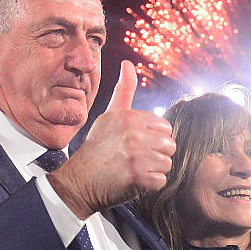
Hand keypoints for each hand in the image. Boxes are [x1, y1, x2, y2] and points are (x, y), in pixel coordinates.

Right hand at [49, 61, 174, 217]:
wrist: (80, 180)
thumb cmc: (97, 148)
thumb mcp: (109, 115)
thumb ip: (124, 91)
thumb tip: (128, 64)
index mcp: (130, 117)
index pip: (165, 127)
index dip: (154, 138)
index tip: (136, 145)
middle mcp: (135, 134)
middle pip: (169, 145)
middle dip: (157, 154)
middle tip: (136, 159)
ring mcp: (137, 156)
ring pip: (167, 163)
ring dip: (154, 170)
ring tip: (135, 169)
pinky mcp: (138, 177)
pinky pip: (161, 180)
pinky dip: (150, 185)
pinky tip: (134, 181)